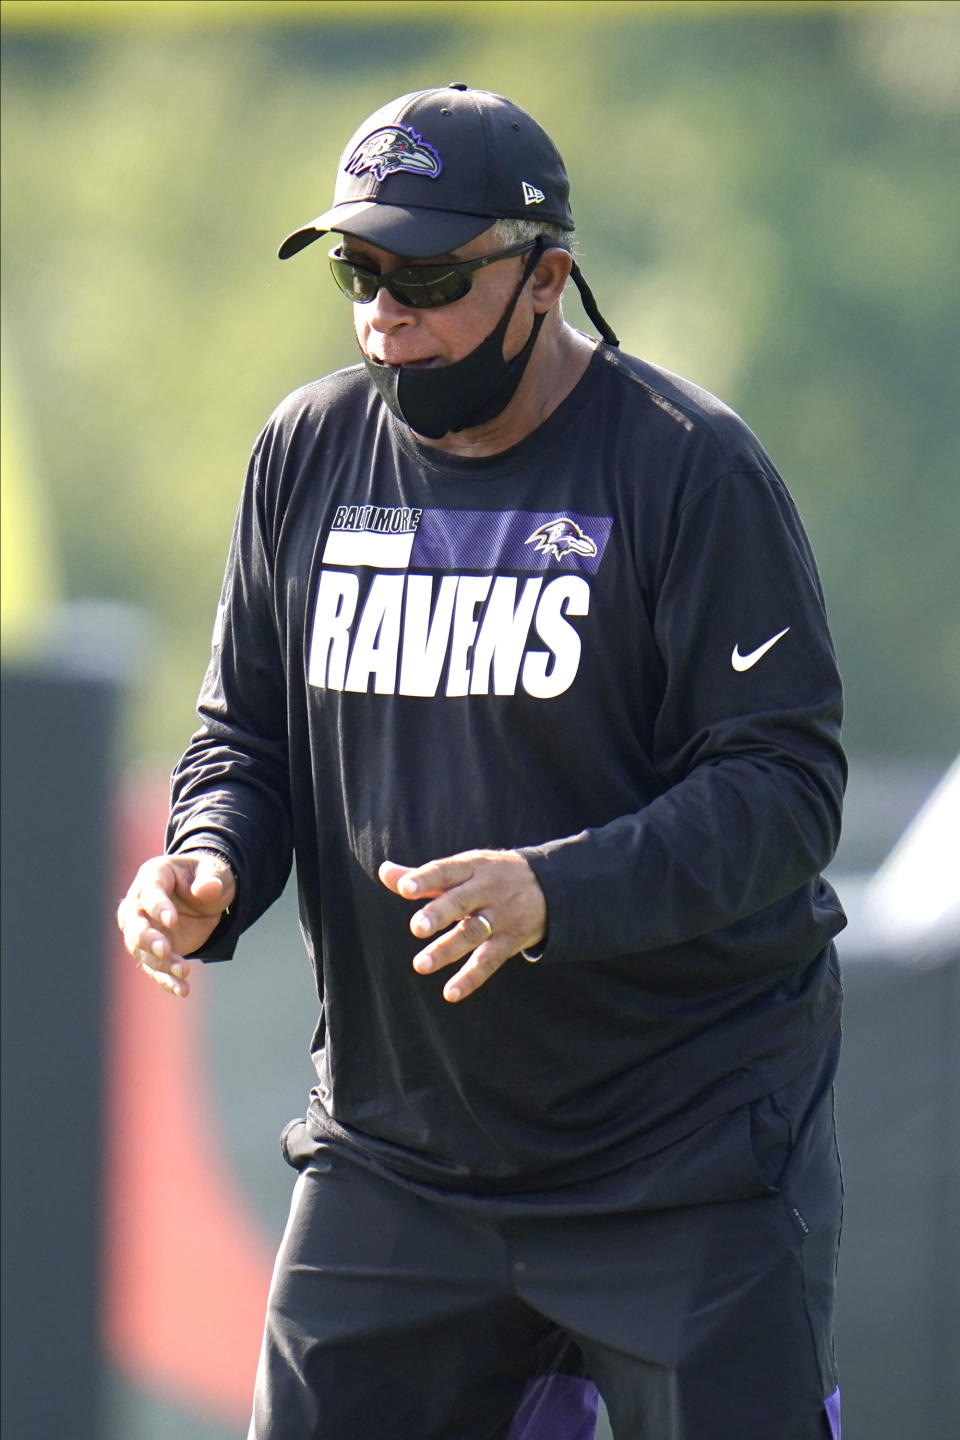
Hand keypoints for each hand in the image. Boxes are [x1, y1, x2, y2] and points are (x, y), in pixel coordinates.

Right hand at [116, 852, 235, 997]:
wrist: (206, 897)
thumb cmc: (206, 877)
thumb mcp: (215, 872)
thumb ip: (211, 879)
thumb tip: (206, 889)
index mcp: (153, 876)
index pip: (148, 893)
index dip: (158, 907)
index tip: (172, 921)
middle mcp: (139, 904)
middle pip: (134, 925)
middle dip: (148, 939)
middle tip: (165, 950)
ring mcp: (143, 929)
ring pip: (142, 951)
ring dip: (160, 963)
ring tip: (184, 971)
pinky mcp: (153, 951)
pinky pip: (154, 968)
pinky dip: (166, 980)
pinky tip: (182, 989)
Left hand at [378, 849, 546, 1002]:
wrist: (548, 886)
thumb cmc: (490, 876)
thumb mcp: (464, 867)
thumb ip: (424, 876)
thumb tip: (385, 872)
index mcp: (471, 868)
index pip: (445, 871)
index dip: (425, 878)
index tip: (404, 888)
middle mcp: (486, 891)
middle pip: (460, 902)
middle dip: (439, 914)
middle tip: (416, 928)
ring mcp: (499, 917)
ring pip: (472, 934)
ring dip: (446, 950)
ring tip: (420, 965)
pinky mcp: (509, 942)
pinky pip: (489, 961)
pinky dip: (471, 978)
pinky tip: (450, 992)